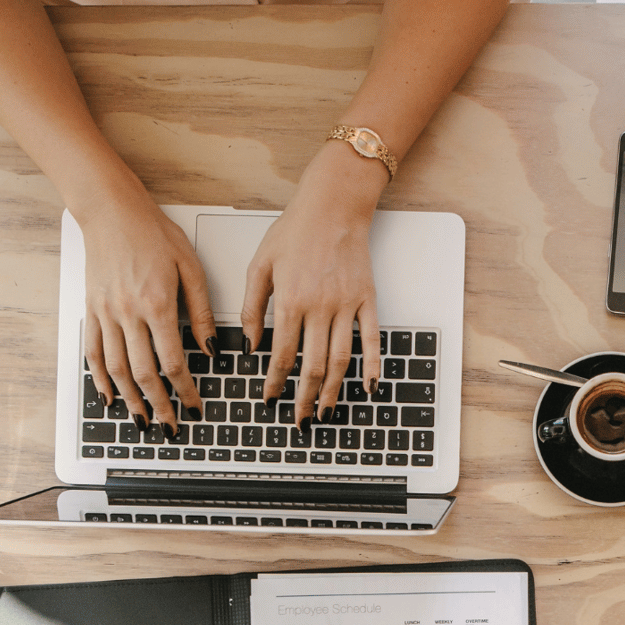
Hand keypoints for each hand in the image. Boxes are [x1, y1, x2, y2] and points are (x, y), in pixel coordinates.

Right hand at [79, 194, 216, 431]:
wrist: (112, 212)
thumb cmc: (153, 233)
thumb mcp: (190, 268)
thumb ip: (202, 312)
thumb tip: (211, 348)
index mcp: (158, 304)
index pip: (174, 362)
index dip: (185, 390)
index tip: (194, 405)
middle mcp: (128, 313)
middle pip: (144, 374)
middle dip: (159, 405)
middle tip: (170, 425)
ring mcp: (106, 313)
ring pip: (117, 369)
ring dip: (131, 400)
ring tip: (143, 420)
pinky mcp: (91, 310)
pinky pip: (93, 352)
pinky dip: (100, 379)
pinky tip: (110, 396)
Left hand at [247, 147, 387, 427]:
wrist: (334, 206)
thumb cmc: (295, 231)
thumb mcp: (260, 265)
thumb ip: (251, 307)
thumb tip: (251, 344)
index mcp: (291, 301)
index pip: (282, 354)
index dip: (275, 381)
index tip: (270, 397)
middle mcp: (320, 308)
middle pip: (313, 365)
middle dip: (304, 397)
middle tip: (299, 419)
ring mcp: (347, 306)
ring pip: (341, 359)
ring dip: (333, 390)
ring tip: (325, 411)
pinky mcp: (367, 300)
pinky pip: (372, 340)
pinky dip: (373, 366)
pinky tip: (369, 387)